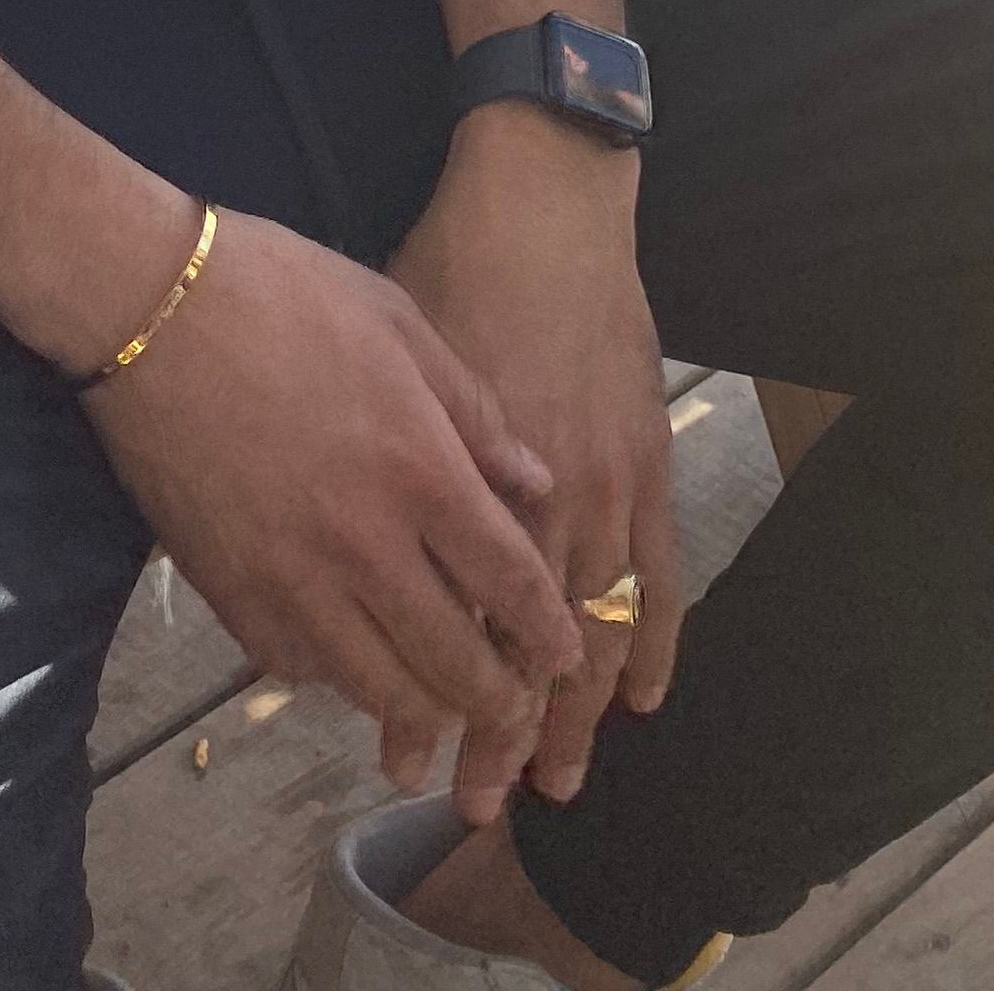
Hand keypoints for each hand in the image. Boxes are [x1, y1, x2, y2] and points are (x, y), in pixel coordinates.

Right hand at [79, 208, 584, 824]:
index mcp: (420, 470)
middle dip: (496, 701)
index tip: (566, 657)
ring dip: (420, 712)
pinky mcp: (229, 591)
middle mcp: (365, 544)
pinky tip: (348, 670)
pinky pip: (298, 667)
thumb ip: (473, 409)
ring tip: (441, 720)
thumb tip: (534, 480)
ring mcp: (292, 578)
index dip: (546, 630)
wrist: (150, 305)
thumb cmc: (281, 290)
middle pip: (451, 659)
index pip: (508, 581)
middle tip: (515, 716)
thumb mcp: (397, 321)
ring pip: (376, 685)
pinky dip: (333, 680)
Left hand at [388, 115, 681, 811]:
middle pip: (511, 646)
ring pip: (588, 629)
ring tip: (557, 779)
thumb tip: (336, 554)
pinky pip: (656, 572)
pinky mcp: (646, 459)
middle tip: (480, 799)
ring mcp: (598, 482)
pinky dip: (652, 641)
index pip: (440, 619)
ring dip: (574, 713)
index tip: (406, 757)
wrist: (538, 195)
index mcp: (447, 477)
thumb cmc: (441, 265)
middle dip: (497, 732)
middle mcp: (528, 497)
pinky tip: (640, 697)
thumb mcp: (377, 355)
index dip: (425, 696)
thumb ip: (368, 461)